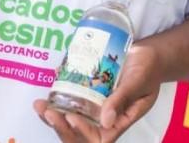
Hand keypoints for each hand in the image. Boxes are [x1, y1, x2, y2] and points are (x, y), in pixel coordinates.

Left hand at [33, 44, 161, 141]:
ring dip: (53, 115)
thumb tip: (105, 121)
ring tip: (39, 105)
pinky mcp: (88, 92)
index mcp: (119, 122)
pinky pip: (70, 100)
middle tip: (47, 112)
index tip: (71, 118)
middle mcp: (104, 118)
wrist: (148, 53)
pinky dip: (57, 98)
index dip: (81, 133)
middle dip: (60, 126)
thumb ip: (122, 99)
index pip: (98, 138)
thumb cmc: (148, 70)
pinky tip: (47, 90)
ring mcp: (94, 105)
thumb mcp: (138, 83)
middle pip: (79, 133)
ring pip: (70, 118)